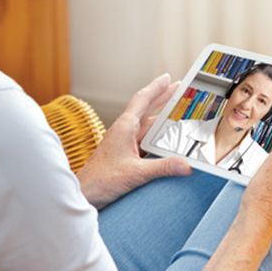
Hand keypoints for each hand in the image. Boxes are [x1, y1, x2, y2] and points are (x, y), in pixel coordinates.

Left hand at [77, 74, 191, 209]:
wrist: (85, 193)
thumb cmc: (101, 180)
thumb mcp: (136, 172)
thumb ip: (162, 168)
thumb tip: (186, 165)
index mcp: (124, 127)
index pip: (142, 100)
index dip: (156, 87)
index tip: (168, 77)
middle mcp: (124, 131)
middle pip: (146, 109)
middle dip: (163, 98)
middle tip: (179, 89)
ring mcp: (123, 142)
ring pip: (146, 125)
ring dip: (161, 118)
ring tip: (177, 112)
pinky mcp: (124, 153)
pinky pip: (145, 140)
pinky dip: (157, 137)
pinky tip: (166, 140)